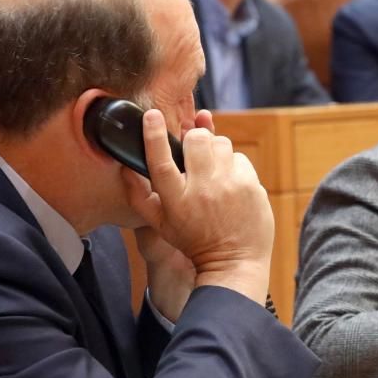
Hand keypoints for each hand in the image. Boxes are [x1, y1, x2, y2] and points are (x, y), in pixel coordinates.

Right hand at [125, 109, 272, 305]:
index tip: (151, 115)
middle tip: (194, 154)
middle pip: (196, 141)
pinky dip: (234, 166)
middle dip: (194, 139)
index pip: (160, 161)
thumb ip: (139, 194)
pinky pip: (240, 158)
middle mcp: (203, 190)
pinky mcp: (253, 186)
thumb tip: (124, 166)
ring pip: (221, 143)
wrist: (234, 262)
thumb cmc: (193, 241)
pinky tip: (230, 184)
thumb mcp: (159, 223)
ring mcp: (231, 187)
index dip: (153, 135)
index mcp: (176, 200)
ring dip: (215, 151)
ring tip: (213, 172)